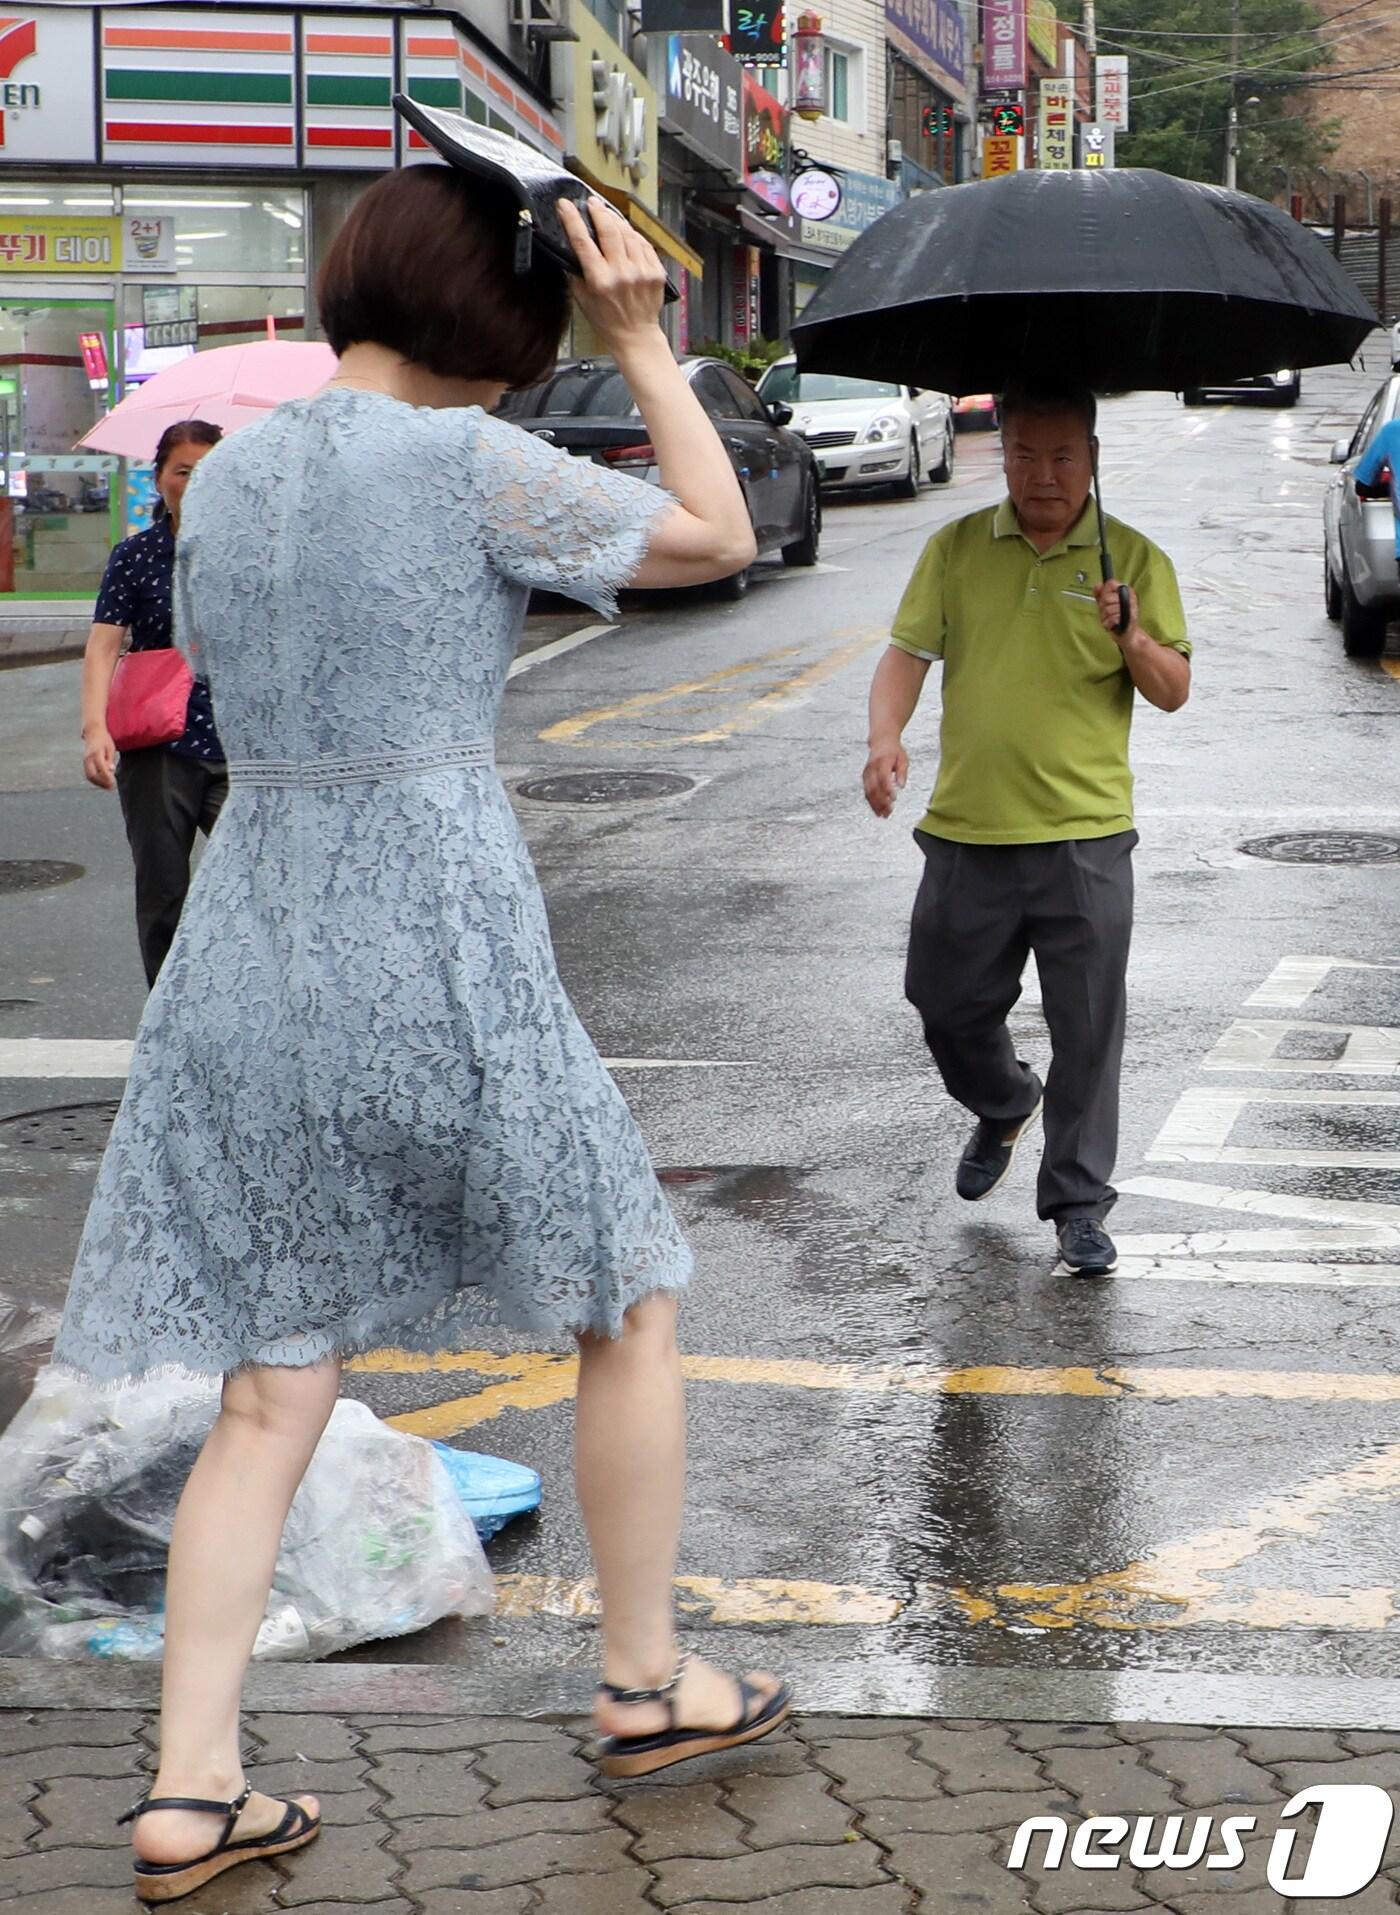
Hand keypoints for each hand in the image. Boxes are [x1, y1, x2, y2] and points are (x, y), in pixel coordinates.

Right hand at [82, 727, 116, 789]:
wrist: (92, 731)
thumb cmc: (104, 739)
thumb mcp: (110, 748)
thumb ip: (110, 759)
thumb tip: (111, 770)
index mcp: (96, 753)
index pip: (101, 769)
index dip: (107, 777)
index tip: (113, 781)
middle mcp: (89, 757)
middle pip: (92, 775)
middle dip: (102, 783)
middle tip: (111, 786)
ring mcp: (85, 760)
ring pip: (89, 776)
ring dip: (98, 783)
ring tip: (107, 786)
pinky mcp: (84, 762)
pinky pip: (88, 774)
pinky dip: (95, 780)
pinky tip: (102, 781)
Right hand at [557, 197, 666, 355]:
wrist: (636, 336)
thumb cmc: (607, 320)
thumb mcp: (582, 299)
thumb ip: (576, 273)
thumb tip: (571, 247)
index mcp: (600, 281)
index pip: (583, 242)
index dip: (572, 219)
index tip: (565, 204)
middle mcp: (622, 273)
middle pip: (609, 230)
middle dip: (598, 211)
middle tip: (592, 202)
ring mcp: (642, 272)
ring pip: (628, 233)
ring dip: (616, 220)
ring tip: (607, 214)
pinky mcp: (656, 272)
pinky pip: (643, 244)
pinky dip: (633, 235)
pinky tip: (626, 232)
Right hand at [863, 742, 907, 818]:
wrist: (880, 741)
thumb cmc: (895, 751)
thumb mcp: (903, 759)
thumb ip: (902, 772)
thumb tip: (901, 786)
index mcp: (882, 762)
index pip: (883, 777)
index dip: (888, 789)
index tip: (894, 799)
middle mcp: (872, 768)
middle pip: (874, 787)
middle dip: (881, 801)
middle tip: (889, 812)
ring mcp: (866, 773)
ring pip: (868, 792)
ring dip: (875, 805)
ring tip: (883, 815)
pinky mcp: (864, 777)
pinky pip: (866, 792)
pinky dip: (871, 802)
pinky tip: (878, 811)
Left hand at [1096, 578, 1138, 646]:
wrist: (1127, 634)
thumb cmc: (1116, 618)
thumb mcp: (1105, 604)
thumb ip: (1100, 594)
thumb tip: (1097, 585)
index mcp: (1126, 590)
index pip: (1110, 583)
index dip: (1104, 593)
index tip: (1106, 600)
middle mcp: (1131, 597)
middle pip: (1106, 598)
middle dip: (1103, 608)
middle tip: (1108, 613)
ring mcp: (1132, 608)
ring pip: (1108, 610)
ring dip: (1105, 618)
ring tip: (1111, 620)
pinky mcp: (1131, 619)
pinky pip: (1112, 619)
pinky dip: (1108, 624)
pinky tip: (1113, 625)